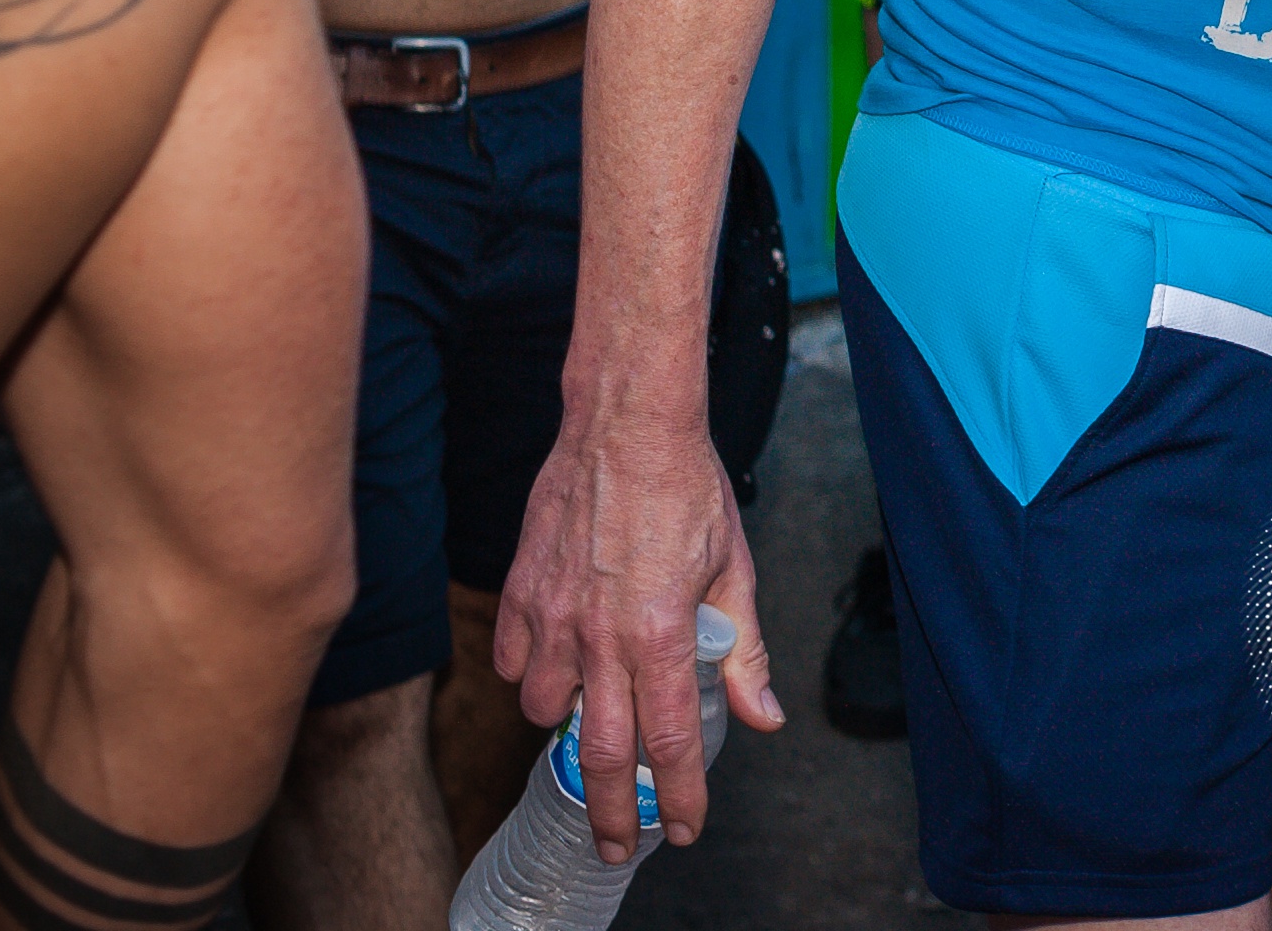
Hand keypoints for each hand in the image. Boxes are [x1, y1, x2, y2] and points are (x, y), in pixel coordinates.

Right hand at [497, 410, 782, 859]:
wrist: (626, 424)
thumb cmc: (685, 488)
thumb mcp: (734, 569)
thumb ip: (745, 650)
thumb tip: (761, 715)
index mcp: (660, 634)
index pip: (669, 744)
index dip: (679, 797)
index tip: (685, 828)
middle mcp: (599, 637)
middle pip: (601, 754)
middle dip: (610, 814)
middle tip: (616, 846)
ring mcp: (551, 618)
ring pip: (543, 711)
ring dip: (568, 726)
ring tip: (594, 721)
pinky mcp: (518, 594)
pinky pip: (509, 663)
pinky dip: (528, 677)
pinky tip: (552, 668)